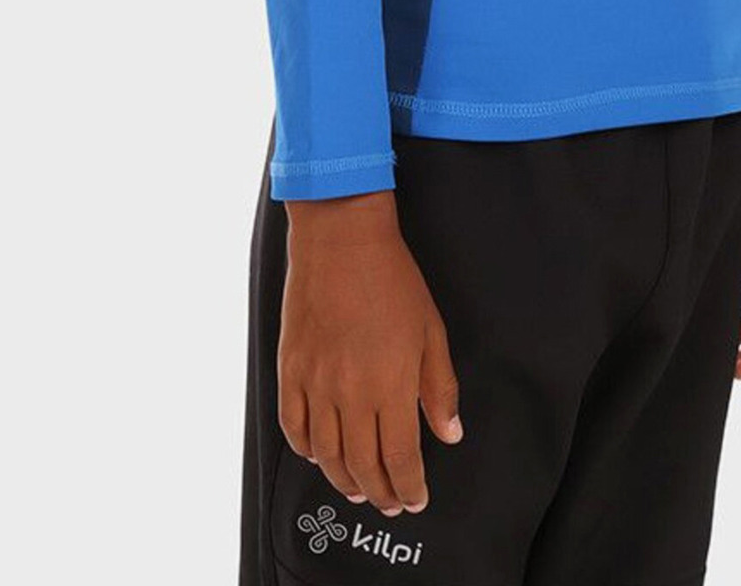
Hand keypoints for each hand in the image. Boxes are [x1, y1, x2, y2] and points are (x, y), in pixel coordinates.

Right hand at [278, 192, 463, 515]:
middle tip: (390, 503)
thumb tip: (449, 432)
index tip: (416, 498)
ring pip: (326, 455)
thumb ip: (440, 388)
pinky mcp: (291, 369)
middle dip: (380, 493)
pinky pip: (293, 425)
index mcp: (391, 384)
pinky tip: (318, 455)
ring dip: (343, 480)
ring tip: (357, 490)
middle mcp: (351, 392)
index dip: (409, 486)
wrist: (341, 237)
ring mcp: (316, 382)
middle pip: (363, 465)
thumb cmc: (390, 277)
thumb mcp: (431, 330)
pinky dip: (305, 449)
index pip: (401, 458)